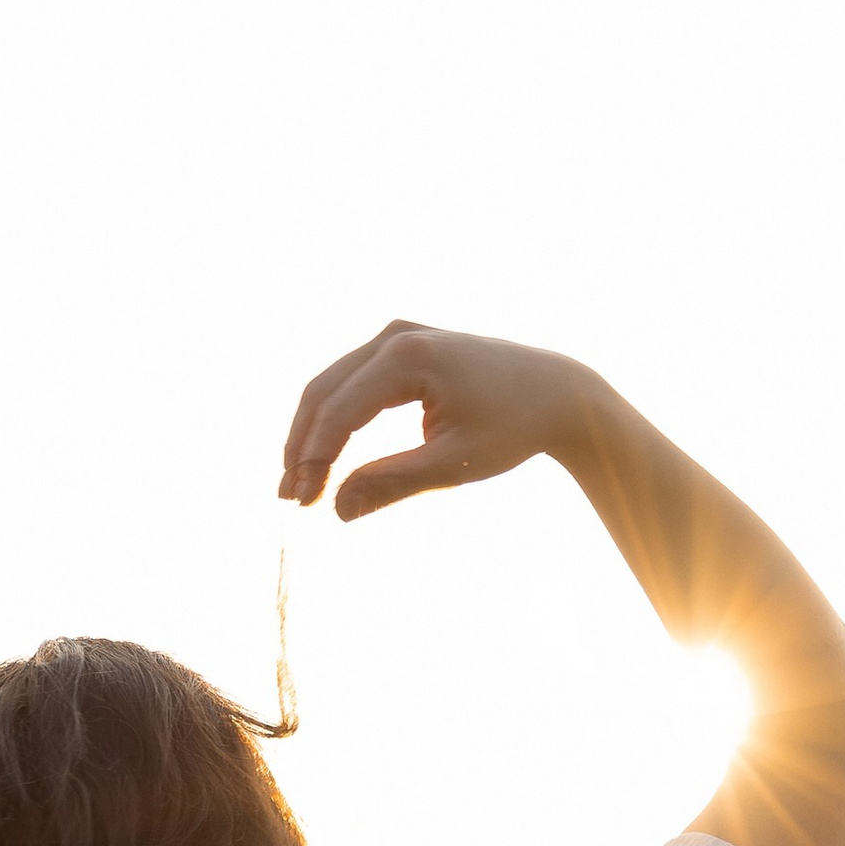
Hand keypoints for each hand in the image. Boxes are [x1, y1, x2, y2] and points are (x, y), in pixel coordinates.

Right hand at [279, 323, 600, 521]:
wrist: (555, 392)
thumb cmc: (513, 427)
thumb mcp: (454, 464)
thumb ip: (393, 484)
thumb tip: (337, 510)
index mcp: (408, 357)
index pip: (340, 410)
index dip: (313, 459)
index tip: (301, 503)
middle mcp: (396, 335)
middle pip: (324, 391)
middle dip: (302, 447)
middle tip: (289, 499)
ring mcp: (397, 335)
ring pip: (332, 384)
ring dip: (312, 433)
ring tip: (299, 483)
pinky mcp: (402, 346)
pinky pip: (353, 381)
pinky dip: (335, 418)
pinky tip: (323, 456)